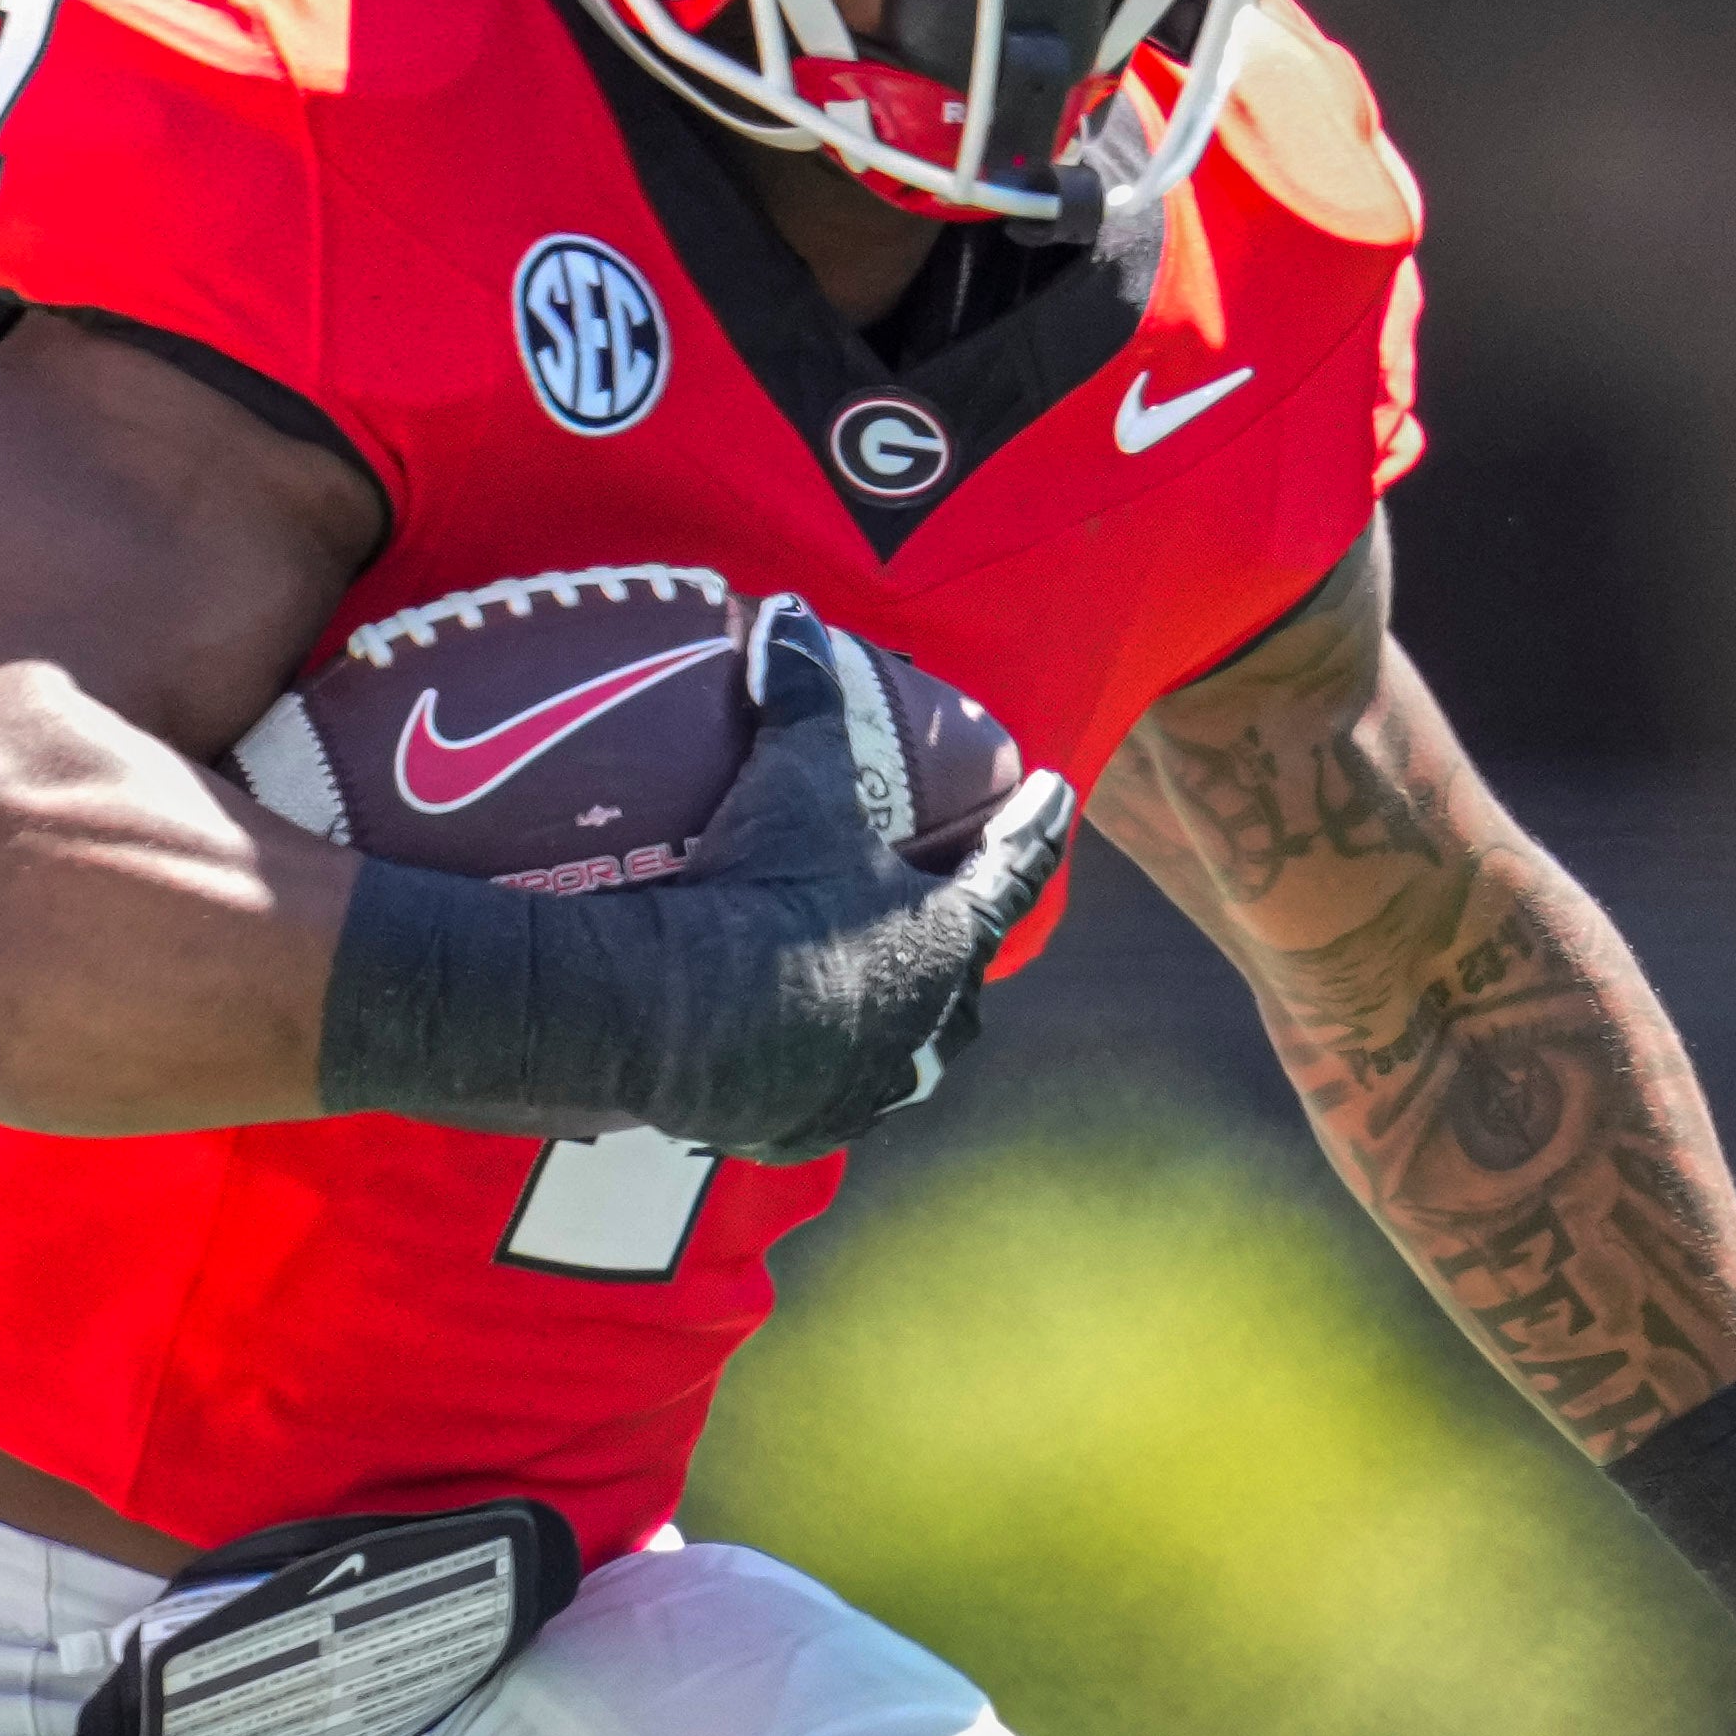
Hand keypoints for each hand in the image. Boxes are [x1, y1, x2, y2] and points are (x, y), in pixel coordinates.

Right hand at [658, 598, 1075, 1161]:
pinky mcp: (801, 1127)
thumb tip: (787, 609)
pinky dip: (824, 1079)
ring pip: (907, 1053)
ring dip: (900, 1023)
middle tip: (946, 911)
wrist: (674, 1019)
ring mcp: (868, 1084)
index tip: (1061, 792)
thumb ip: (800, 693)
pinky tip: (804, 1066)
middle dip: (961, 944)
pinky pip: (829, 1101)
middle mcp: (927, 1021)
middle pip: (965, 977)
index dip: (1038, 824)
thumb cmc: (762, 893)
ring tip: (875, 995)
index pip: (1015, 869)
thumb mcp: (790, 782)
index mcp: (948, 938)